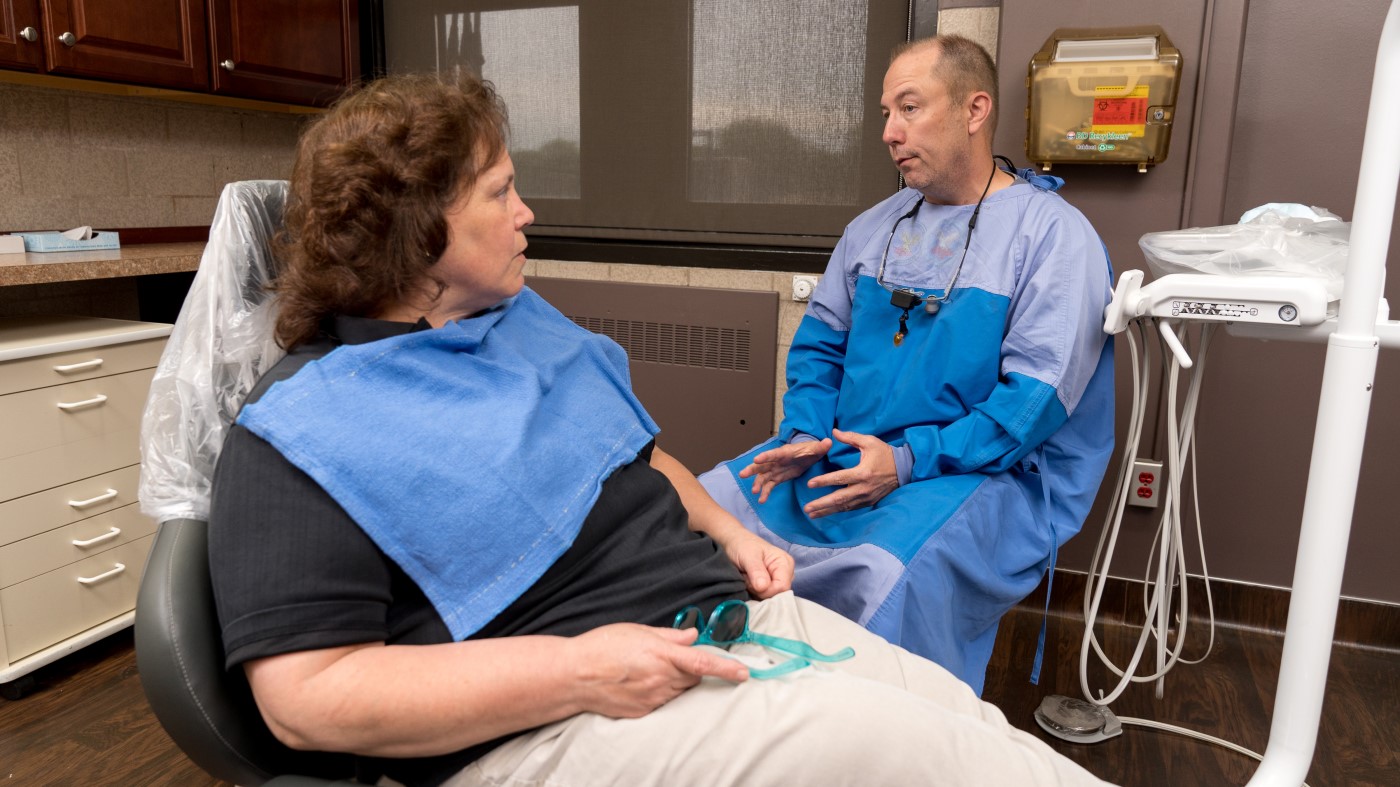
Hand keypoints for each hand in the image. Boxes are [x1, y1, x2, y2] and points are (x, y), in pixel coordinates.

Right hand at [568, 624, 747, 718]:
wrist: (574, 676)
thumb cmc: (602, 647)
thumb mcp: (637, 630)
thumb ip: (669, 635)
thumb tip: (692, 636)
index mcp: (662, 655)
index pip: (703, 662)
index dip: (727, 668)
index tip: (744, 673)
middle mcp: (661, 679)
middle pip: (694, 677)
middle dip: (692, 668)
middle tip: (671, 658)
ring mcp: (653, 699)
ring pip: (679, 690)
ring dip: (676, 680)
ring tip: (649, 669)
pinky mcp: (643, 712)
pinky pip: (663, 702)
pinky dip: (660, 692)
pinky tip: (640, 683)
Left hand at [720, 528, 793, 598]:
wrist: (733, 543)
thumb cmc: (742, 545)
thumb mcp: (748, 556)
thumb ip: (756, 571)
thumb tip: (763, 587)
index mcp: (785, 563)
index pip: (783, 587)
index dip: (766, 590)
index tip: (752, 583)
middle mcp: (784, 574)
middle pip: (777, 594)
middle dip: (760, 591)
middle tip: (747, 578)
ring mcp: (777, 581)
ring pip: (769, 597)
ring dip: (755, 592)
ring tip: (747, 579)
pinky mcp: (768, 587)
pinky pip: (763, 598)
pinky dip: (753, 593)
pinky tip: (748, 583)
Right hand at [738, 438, 832, 502]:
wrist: (808, 454)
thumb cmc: (811, 449)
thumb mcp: (817, 448)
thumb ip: (821, 447)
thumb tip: (829, 442)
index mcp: (785, 452)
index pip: (773, 454)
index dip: (765, 456)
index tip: (756, 459)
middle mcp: (777, 461)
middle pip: (762, 465)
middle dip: (753, 469)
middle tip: (743, 474)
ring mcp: (775, 470)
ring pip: (763, 476)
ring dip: (758, 483)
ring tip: (755, 492)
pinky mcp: (778, 478)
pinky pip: (769, 485)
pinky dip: (765, 492)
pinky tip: (762, 500)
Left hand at [803, 429, 898, 518]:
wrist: (904, 469)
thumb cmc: (885, 453)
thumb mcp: (869, 442)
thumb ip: (850, 437)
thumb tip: (833, 432)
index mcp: (863, 472)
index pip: (840, 478)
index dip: (824, 481)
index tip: (810, 484)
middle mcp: (864, 488)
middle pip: (840, 498)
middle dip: (822, 504)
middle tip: (807, 508)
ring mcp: (867, 497)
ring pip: (844, 507)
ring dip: (827, 511)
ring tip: (812, 514)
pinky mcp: (869, 502)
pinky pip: (851, 508)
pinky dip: (838, 511)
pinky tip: (827, 513)